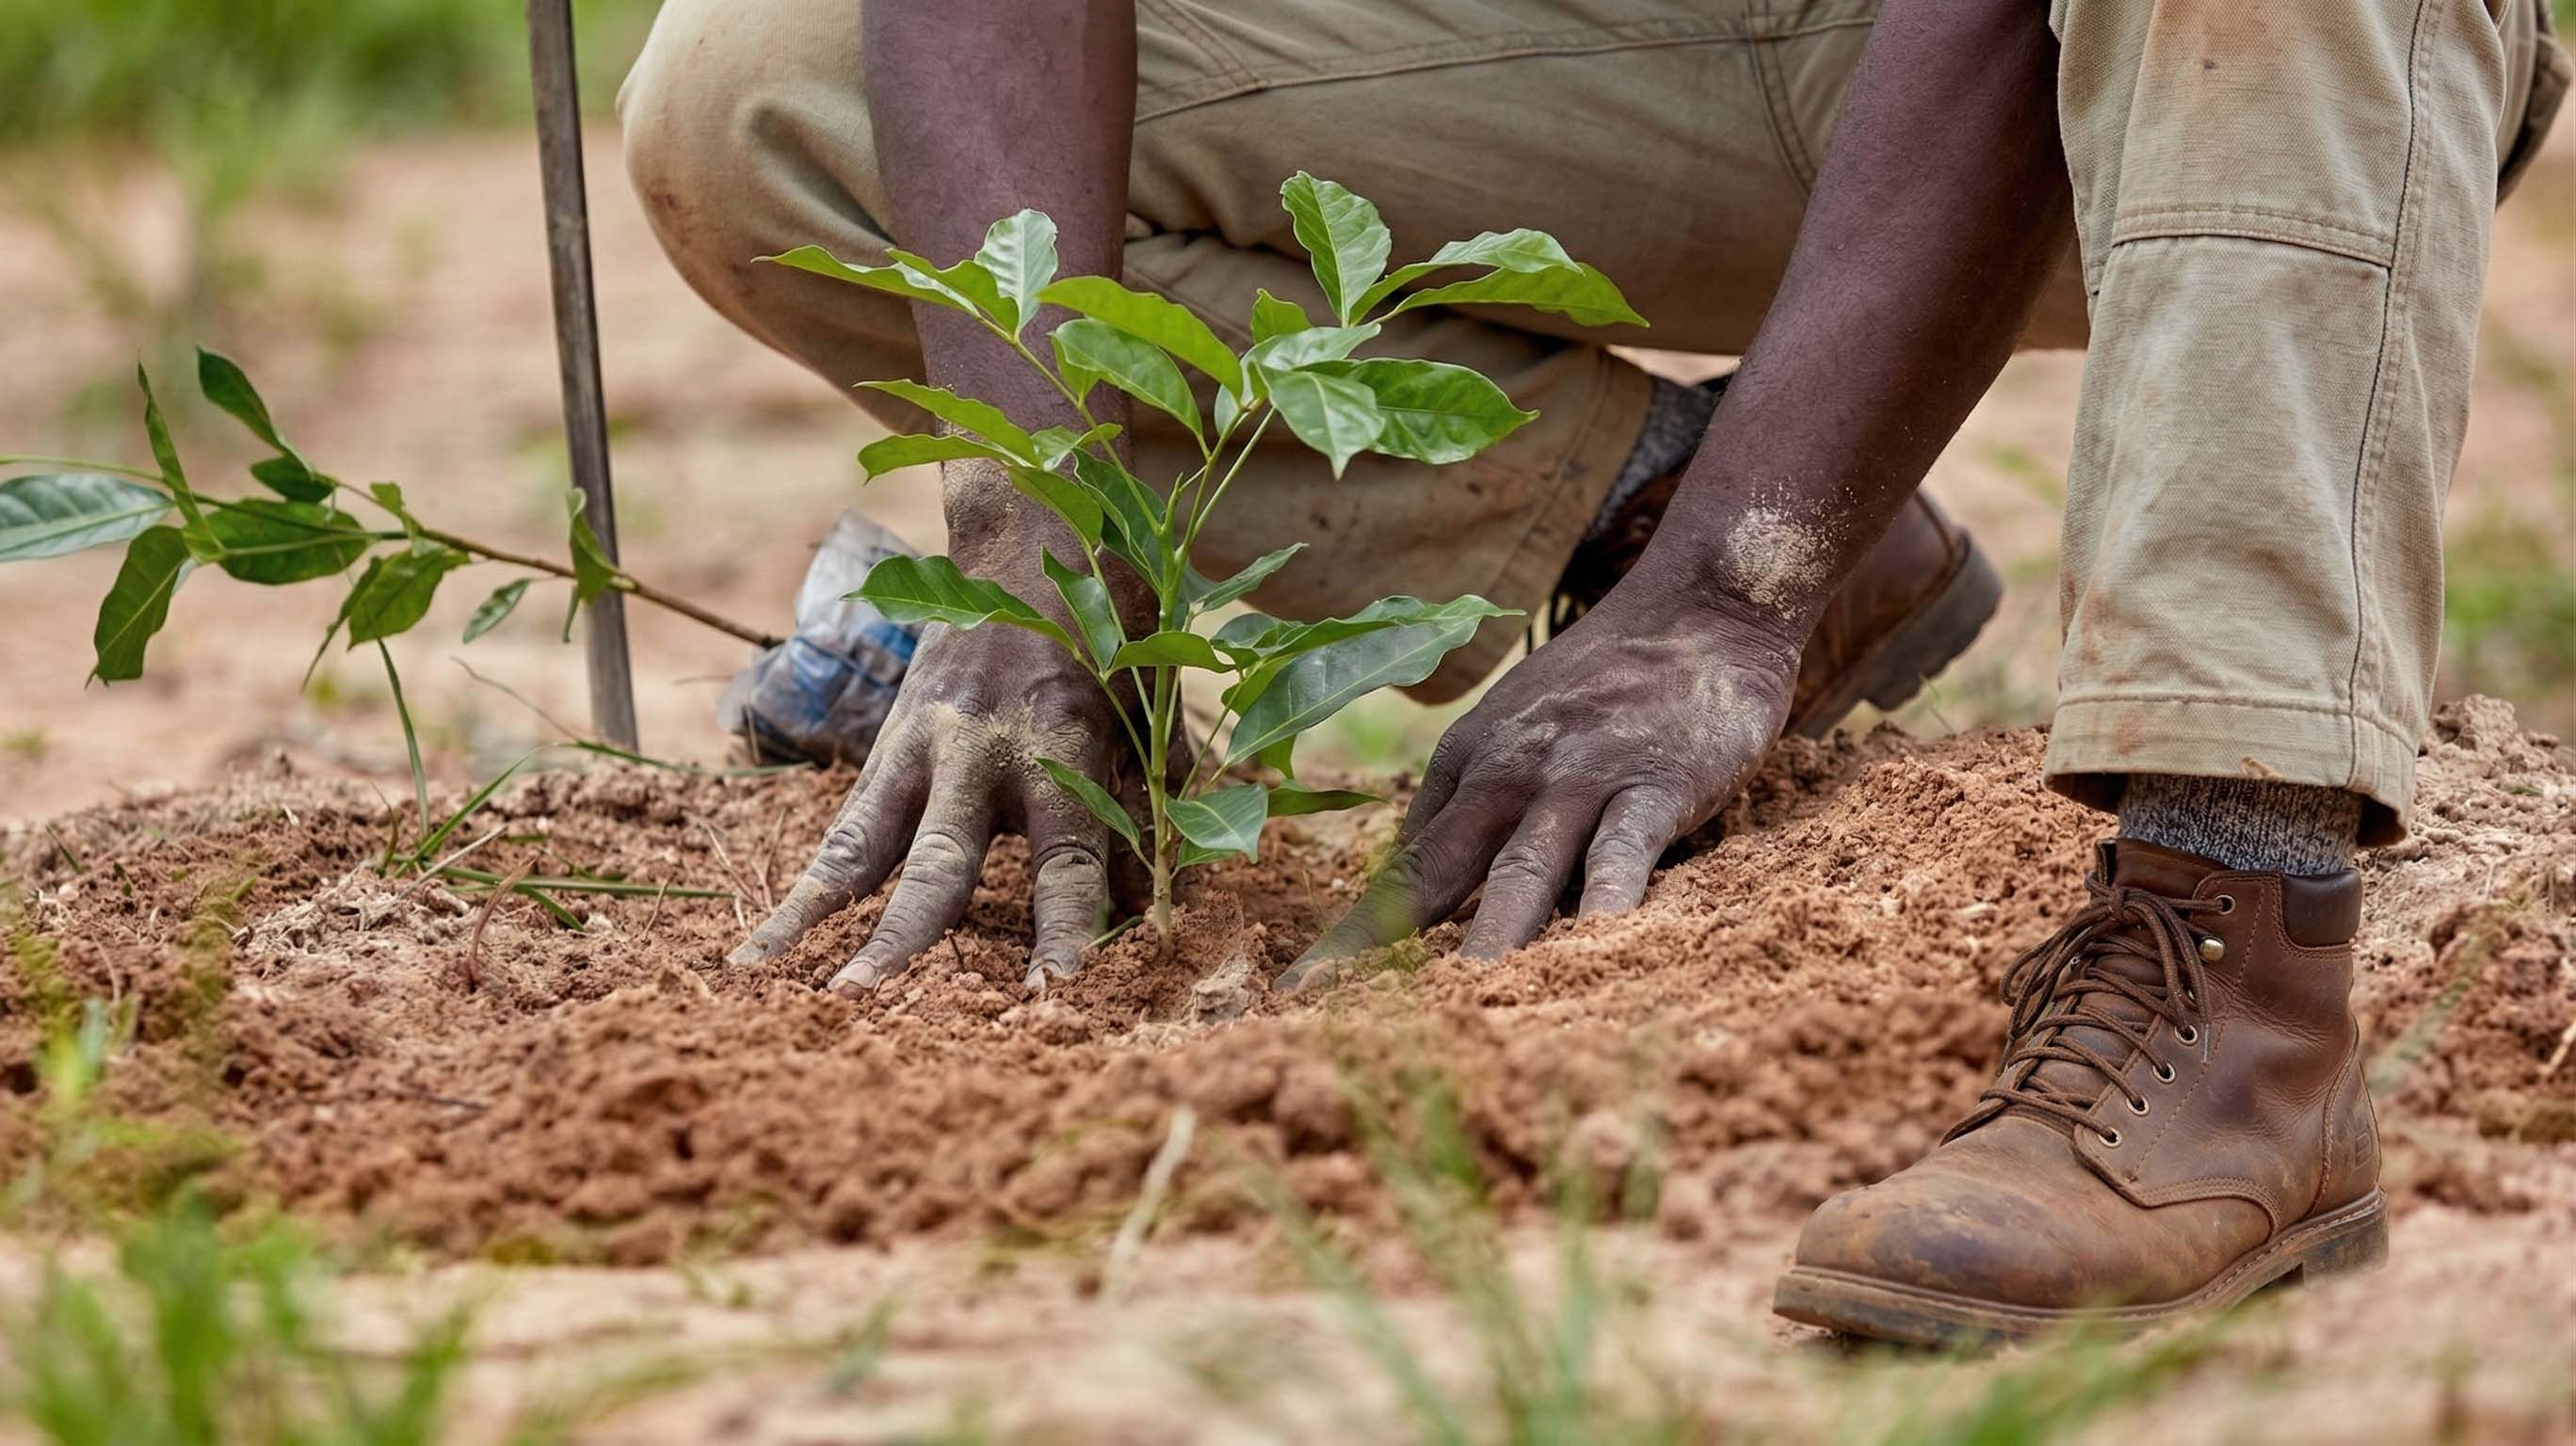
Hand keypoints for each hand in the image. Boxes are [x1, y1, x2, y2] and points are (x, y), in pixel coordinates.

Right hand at [729, 611, 1134, 994]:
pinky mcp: (884, 751)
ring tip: (783, 986)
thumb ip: (1151, 804)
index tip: (1051, 991)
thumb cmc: (1106, 628)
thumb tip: (1152, 904)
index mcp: (1060, 745)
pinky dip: (806, 892)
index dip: (1061, 926)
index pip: (1065, 858)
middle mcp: (978, 752)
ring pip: (863, 850)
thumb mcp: (1150, 706)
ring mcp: (920, 749)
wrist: (1026, 534)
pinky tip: (763, 950)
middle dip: (905, 938)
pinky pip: (843, 832)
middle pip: (938, 864)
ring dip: (822, 920)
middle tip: (872, 1001)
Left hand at [1279, 584, 1799, 984]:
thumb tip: (1423, 890)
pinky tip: (1592, 953)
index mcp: (1466, 766)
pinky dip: (1606, 903)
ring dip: (1486, 948)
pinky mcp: (1654, 784)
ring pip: (1521, 876)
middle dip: (1379, 953)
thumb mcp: (1515, 729)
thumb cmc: (1610, 679)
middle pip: (1436, 879)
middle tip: (1328, 1021)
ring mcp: (1578, 780)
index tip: (1298, 998)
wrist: (1704, 601)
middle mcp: (1506, 774)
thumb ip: (1471, 807)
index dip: (1352, 938)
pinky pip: (1623, 853)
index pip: (1402, 869)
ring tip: (1453, 1014)